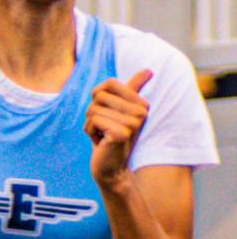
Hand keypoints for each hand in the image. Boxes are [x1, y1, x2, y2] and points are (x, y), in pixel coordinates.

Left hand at [86, 69, 150, 189]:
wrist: (111, 168)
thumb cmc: (112, 137)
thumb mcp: (121, 111)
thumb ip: (132, 89)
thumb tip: (149, 70)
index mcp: (141, 103)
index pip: (108, 83)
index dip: (98, 98)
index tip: (107, 114)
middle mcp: (141, 111)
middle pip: (99, 96)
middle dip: (92, 113)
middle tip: (104, 129)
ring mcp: (133, 122)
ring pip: (93, 109)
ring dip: (90, 124)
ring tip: (103, 136)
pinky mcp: (121, 133)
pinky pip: (93, 121)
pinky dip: (90, 132)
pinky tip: (101, 143)